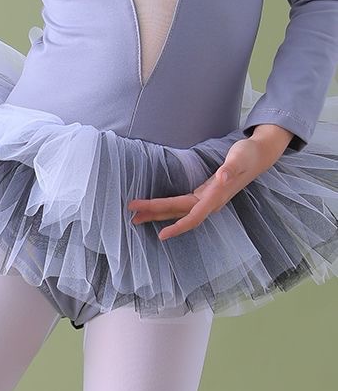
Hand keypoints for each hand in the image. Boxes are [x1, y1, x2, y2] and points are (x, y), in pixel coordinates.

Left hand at [127, 126, 291, 240]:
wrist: (259, 156)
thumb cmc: (248, 155)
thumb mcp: (241, 158)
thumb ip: (231, 168)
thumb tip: (223, 177)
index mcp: (216, 197)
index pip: (193, 216)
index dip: (178, 227)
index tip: (161, 235)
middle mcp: (209, 203)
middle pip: (178, 213)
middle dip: (155, 214)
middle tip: (131, 215)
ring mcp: (206, 200)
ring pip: (177, 211)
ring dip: (157, 214)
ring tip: (136, 216)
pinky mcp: (203, 195)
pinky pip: (181, 206)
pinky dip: (166, 208)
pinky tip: (155, 210)